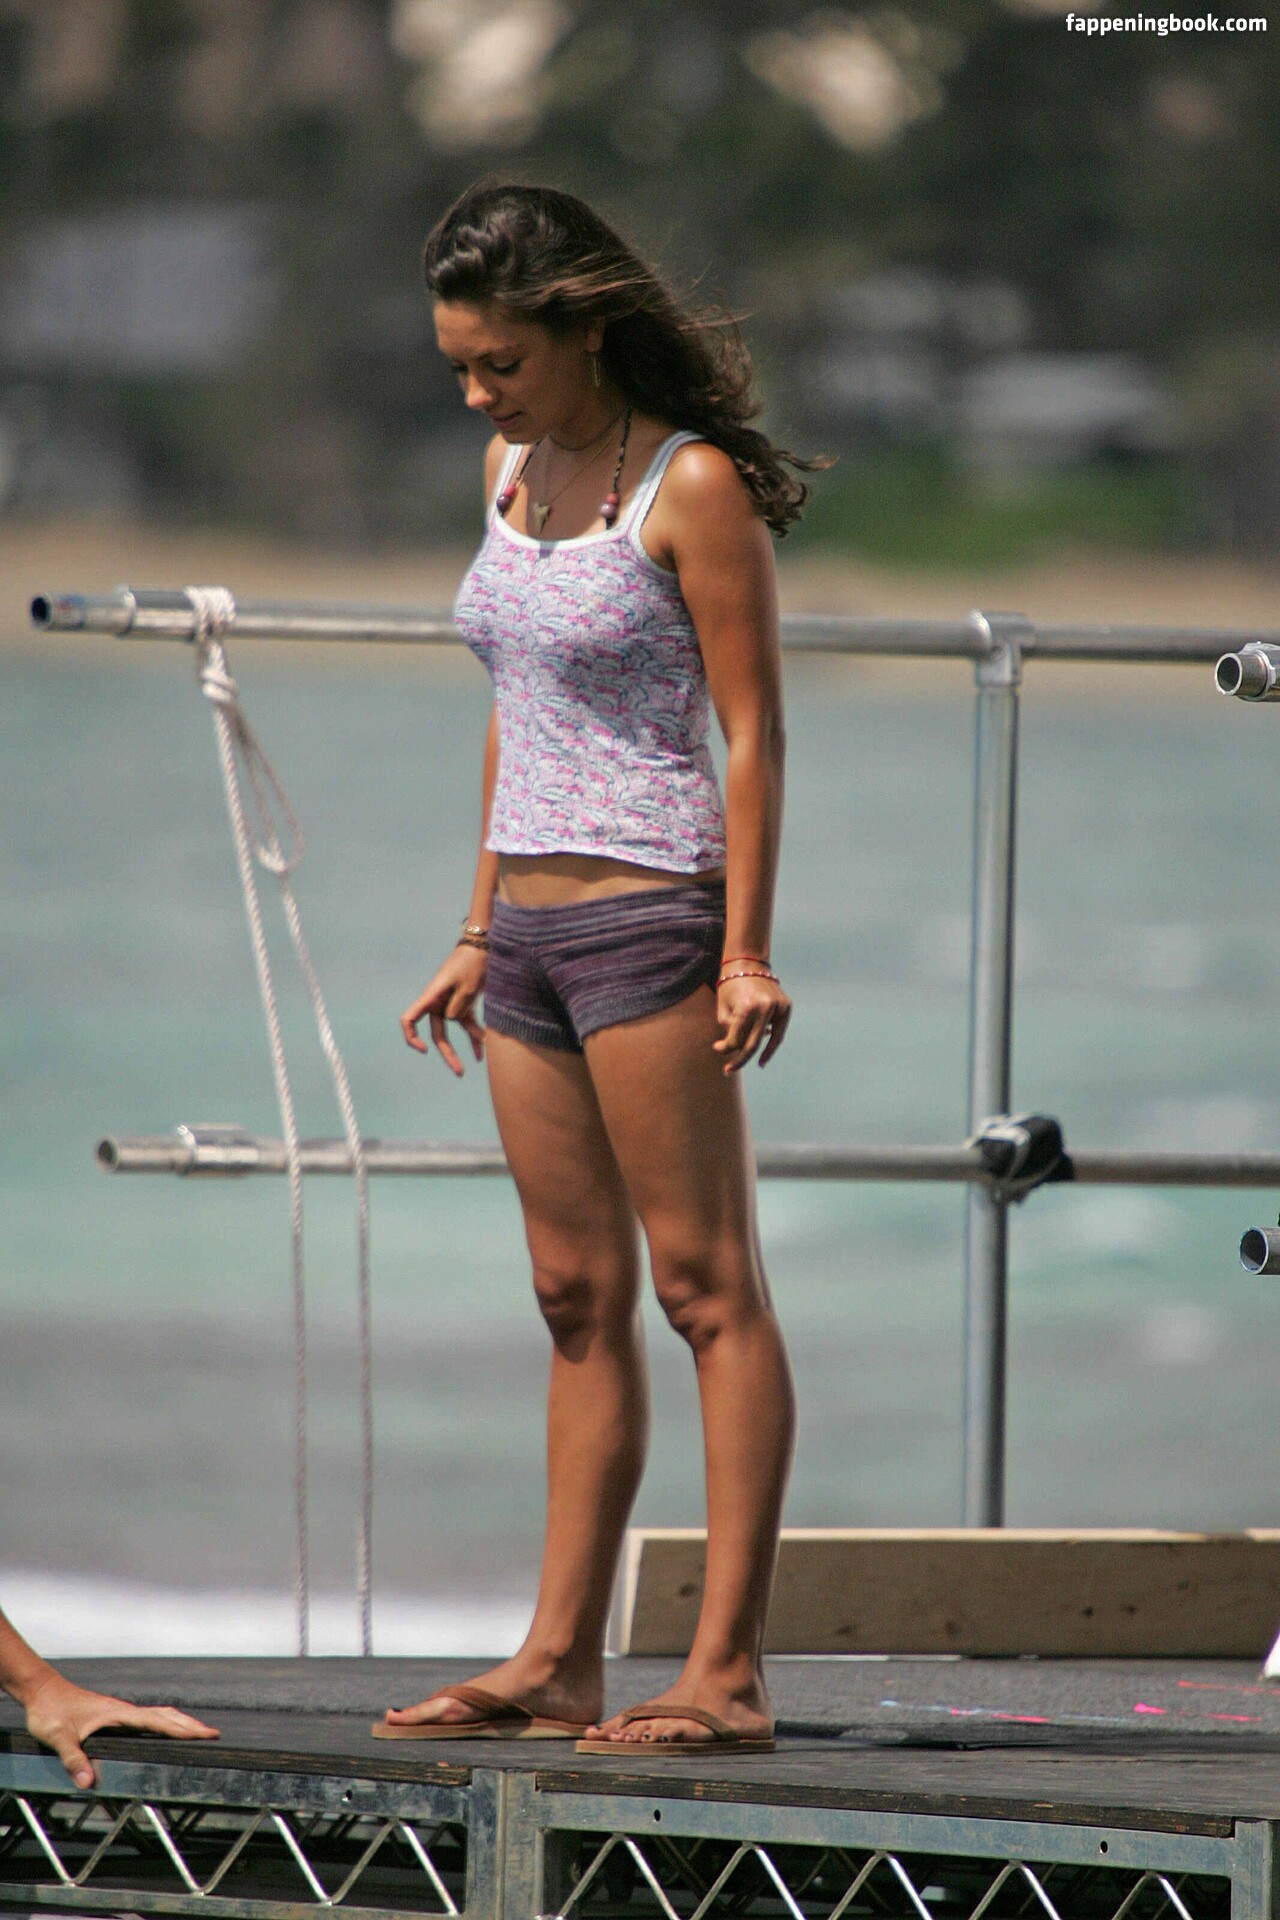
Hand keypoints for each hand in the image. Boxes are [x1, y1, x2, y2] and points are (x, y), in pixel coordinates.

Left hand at [23, 1671, 218, 1788]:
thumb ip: (74, 1760)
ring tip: (197, 1731)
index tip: (206, 1733)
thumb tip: (89, 1783)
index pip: (158, 1722)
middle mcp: (124, 1711)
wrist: (42, 1691)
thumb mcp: (58, 1737)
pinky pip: (147, 1718)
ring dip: (180, 1722)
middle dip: (190, 1724)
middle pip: (166, 1715)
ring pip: (158, 1714)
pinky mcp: (114, 1715)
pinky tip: (163, 1731)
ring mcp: (120, 1712)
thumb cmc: (50, 1711)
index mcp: (119, 1714)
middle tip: (214, 1734)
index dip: (182, 1729)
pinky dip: (164, 1723)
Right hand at [401, 943, 487, 1076]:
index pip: (410, 1020)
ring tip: (473, 1065)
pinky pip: (467, 1023)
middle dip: (447, 1053)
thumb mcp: (468, 987)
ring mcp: (450, 1003)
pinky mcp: (464, 1002)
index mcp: (431, 997)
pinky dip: (475, 1035)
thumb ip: (458, 1007)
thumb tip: (452, 1020)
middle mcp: (437, 1002)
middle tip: (459, 1071)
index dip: (411, 1037)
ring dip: (464, 1046)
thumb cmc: (472, 963)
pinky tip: (482, 1051)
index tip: (424, 1049)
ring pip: (454, 1030)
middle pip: (437, 1033)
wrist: (483, 946)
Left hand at [712, 971, 791, 1072]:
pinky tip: (763, 1058)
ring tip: (747, 1063)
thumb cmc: (731, 986)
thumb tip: (730, 1051)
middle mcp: (765, 1008)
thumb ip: (727, 1030)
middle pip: (752, 1044)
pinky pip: (779, 1031)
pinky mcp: (786, 1006)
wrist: (749, 963)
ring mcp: (778, 1007)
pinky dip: (772, 1044)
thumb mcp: (723, 1007)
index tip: (717, 1049)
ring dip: (756, 1053)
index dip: (725, 1047)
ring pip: (767, 1039)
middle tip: (727, 1071)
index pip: (736, 1039)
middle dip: (739, 1059)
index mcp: (746, 1007)